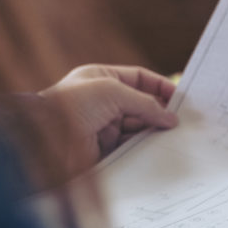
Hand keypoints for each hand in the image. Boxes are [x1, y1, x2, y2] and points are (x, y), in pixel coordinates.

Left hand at [39, 64, 178, 165]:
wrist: (44, 138)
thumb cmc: (71, 105)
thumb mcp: (113, 92)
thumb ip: (145, 103)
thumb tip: (170, 117)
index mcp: (102, 79)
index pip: (139, 79)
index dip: (160, 86)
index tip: (181, 97)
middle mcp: (104, 101)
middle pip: (142, 104)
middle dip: (161, 111)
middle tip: (184, 120)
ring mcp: (104, 125)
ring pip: (139, 127)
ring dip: (155, 130)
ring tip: (176, 135)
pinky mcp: (105, 148)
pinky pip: (131, 146)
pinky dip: (145, 147)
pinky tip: (160, 148)